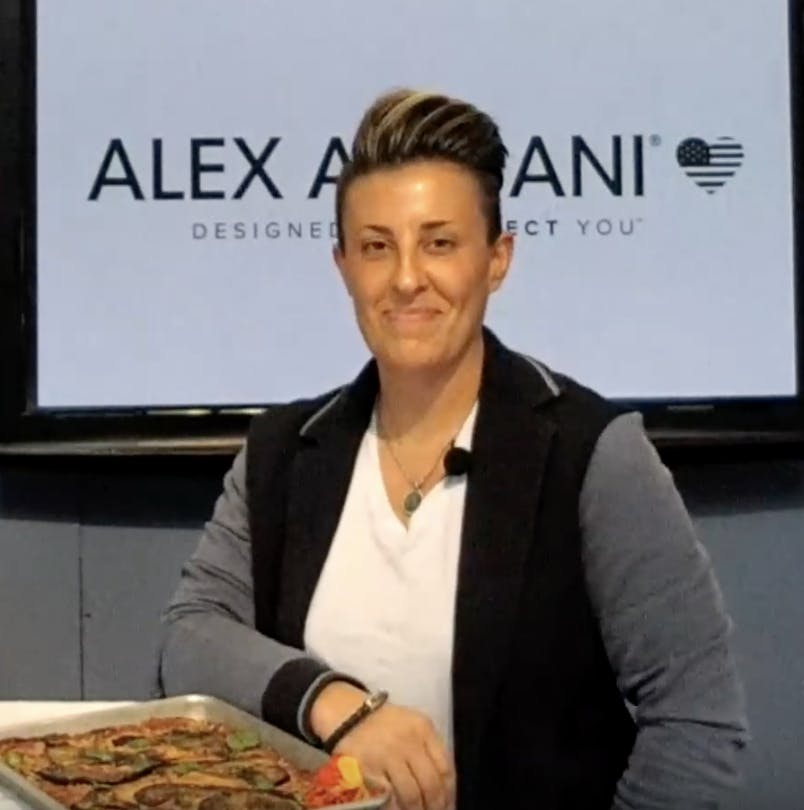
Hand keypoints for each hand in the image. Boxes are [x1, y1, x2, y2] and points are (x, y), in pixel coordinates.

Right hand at [309, 682, 455, 809]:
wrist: (348, 714)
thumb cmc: (385, 723)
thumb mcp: (413, 725)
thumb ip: (429, 749)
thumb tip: (444, 786)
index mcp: (423, 728)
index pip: (445, 768)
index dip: (449, 793)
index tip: (448, 805)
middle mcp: (408, 741)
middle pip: (431, 784)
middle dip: (435, 806)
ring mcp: (387, 755)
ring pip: (411, 795)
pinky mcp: (368, 768)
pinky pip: (388, 797)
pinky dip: (396, 808)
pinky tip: (399, 808)